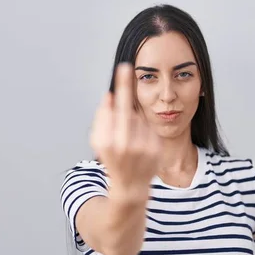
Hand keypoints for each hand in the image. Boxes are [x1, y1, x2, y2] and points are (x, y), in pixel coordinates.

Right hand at [89, 63, 160, 201]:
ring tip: (127, 136)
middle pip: (127, 108)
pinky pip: (148, 128)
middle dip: (126, 87)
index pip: (113, 109)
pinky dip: (143, 129)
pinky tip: (138, 140)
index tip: (123, 69)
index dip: (119, 90)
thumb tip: (108, 97)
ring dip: (132, 120)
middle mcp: (126, 145)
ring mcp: (143, 148)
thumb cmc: (113, 161)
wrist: (130, 186)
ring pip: (138, 119)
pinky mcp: (156, 149)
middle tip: (126, 67)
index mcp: (108, 143)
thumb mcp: (99, 143)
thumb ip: (101, 120)